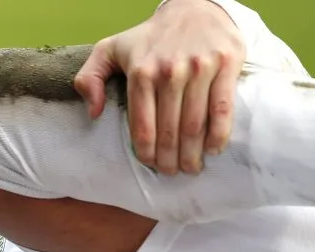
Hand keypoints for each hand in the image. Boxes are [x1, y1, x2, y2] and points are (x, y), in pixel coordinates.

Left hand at [74, 0, 245, 174]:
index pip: (142, 126)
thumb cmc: (150, 37)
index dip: (146, 153)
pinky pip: (222, 108)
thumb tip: (93, 112)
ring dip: (192, 154)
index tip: (151, 165)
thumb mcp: (110, 49)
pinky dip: (219, 135)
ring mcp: (198, 68)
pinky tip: (213, 149)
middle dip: (170, 160)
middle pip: (169, 131)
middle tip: (173, 172)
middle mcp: (169, 71)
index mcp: (140, 73)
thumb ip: (89, 78)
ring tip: (191, 167)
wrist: (194, 6)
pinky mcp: (225, 64)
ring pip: (195, 125)